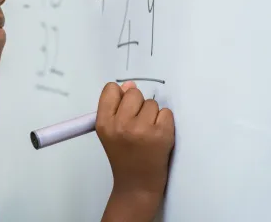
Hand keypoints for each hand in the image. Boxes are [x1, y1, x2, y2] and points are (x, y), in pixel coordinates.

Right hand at [96, 81, 174, 220]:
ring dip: (152, 115)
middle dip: (138, 105)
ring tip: (147, 133)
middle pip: (134, 93)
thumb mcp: (109, 132)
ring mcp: (142, 129)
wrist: (137, 184)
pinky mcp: (162, 134)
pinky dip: (165, 122)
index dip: (120, 96)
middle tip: (137, 124)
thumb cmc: (123, 156)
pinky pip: (166, 113)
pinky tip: (158, 136)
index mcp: (104, 123)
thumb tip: (129, 85)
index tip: (124, 109)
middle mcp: (121, 124)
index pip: (111, 89)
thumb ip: (116, 107)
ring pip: (152, 103)